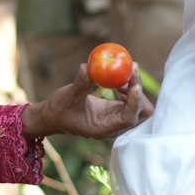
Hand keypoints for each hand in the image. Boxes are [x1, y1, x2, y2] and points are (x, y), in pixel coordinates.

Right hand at [21, 64, 152, 140]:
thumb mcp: (67, 96)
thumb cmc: (59, 110)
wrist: (53, 117)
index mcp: (103, 128)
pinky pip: (131, 102)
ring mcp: (116, 120)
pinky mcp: (115, 112)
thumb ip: (80, 83)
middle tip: (131, 72)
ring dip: (135, 90)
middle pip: (141, 113)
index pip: (128, 118)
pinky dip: (130, 90)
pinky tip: (118, 82)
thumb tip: (87, 67)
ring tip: (122, 76)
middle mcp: (114, 126)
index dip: (135, 101)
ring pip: (139, 107)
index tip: (135, 83)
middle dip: (140, 93)